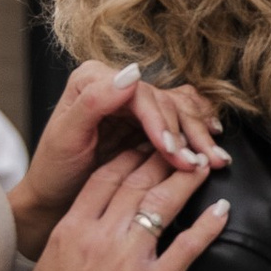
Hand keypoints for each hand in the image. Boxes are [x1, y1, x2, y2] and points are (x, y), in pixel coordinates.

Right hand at [5, 153, 228, 270]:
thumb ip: (64, 246)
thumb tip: (73, 237)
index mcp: (71, 230)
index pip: (104, 177)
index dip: (129, 156)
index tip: (145, 145)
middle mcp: (100, 235)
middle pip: (137, 181)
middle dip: (163, 157)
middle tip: (183, 144)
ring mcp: (128, 258)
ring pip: (163, 202)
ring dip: (187, 178)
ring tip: (204, 164)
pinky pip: (187, 245)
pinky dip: (208, 224)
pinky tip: (222, 209)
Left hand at [10, 59, 227, 259]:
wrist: (54, 198)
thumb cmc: (54, 170)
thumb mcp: (66, 137)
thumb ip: (95, 101)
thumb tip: (131, 73)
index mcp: (94, 79)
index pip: (141, 94)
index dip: (161, 122)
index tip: (173, 151)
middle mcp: (117, 84)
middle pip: (165, 101)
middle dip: (187, 134)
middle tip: (201, 163)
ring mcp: (134, 103)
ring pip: (179, 109)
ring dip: (199, 135)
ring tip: (216, 160)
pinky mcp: (147, 121)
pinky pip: (182, 116)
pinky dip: (200, 129)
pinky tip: (214, 142)